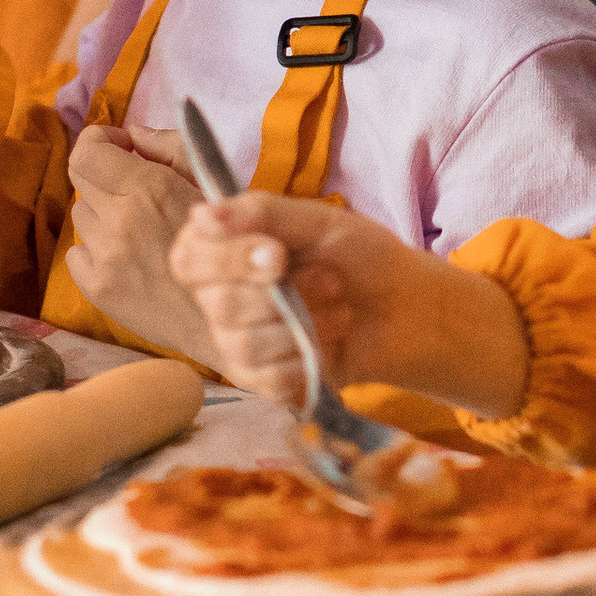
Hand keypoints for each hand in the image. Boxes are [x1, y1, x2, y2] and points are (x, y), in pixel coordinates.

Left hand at [62, 126, 208, 354]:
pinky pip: (77, 254)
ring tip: (139, 233)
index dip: (100, 141)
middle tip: (135, 191)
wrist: (225, 319)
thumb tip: (132, 134)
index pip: (86, 152)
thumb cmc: (230, 247)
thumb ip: (170, 148)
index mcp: (150, 188)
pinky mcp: (96, 288)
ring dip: (105, 216)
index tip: (121, 148)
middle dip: (106, 177)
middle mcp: (120, 220)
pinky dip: (97, 251)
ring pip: (83, 217)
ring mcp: (104, 257)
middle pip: (81, 181)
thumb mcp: (213, 183)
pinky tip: (129, 260)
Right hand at [168, 191, 529, 416]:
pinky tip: (332, 344)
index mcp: (222, 252)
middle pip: (220, 304)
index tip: (277, 254)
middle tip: (331, 278)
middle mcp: (218, 298)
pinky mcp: (263, 382)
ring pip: (247, 343)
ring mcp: (237, 343)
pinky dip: (309, 358)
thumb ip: (259, 213)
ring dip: (307, 323)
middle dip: (287, 293)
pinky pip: (270, 378)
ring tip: (340, 309)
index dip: (229, 259)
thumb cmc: (358, 257)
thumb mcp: (316, 221)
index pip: (190, 259)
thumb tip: (204, 213)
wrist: (405, 308)